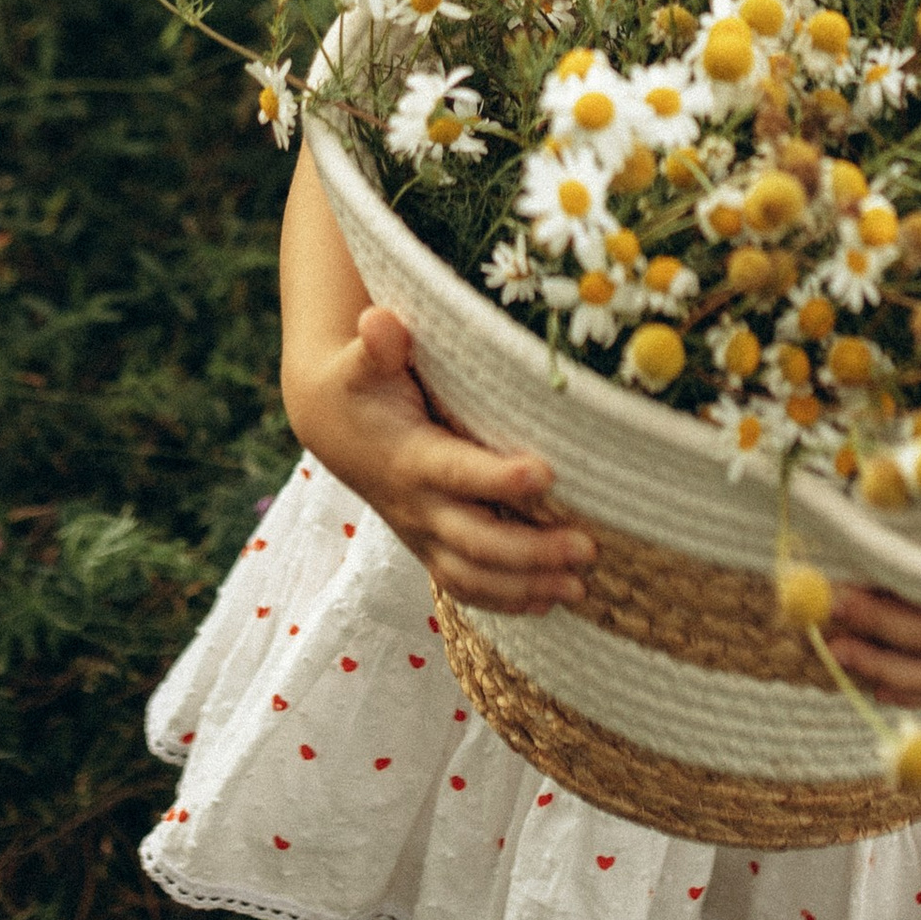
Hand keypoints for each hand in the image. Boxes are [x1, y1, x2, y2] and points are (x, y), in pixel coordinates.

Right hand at [286, 306, 595, 616]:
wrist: (332, 424)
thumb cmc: (358, 383)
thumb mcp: (361, 360)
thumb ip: (379, 346)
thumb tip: (381, 319)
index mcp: (409, 457)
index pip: (457, 473)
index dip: (498, 478)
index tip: (546, 473)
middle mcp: (417, 505)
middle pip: (475, 540)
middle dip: (530, 550)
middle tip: (587, 548)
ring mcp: (424, 532)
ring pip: (473, 575)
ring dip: (526, 585)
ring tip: (579, 586)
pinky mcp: (431, 545)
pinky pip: (466, 584)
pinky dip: (505, 599)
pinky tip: (548, 600)